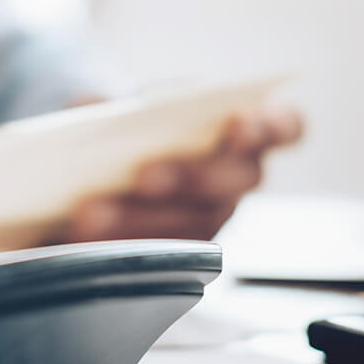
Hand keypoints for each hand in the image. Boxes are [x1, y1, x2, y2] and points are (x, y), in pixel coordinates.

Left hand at [60, 104, 301, 242]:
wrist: (98, 163)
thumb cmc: (127, 126)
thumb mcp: (120, 105)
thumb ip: (117, 105)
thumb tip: (94, 113)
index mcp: (242, 128)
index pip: (283, 127)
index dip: (270, 127)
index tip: (240, 125)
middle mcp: (236, 177)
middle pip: (236, 182)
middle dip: (192, 177)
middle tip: (145, 176)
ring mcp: (210, 218)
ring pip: (193, 226)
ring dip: (141, 221)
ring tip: (91, 213)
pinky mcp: (177, 253)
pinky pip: (157, 258)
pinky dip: (115, 245)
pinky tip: (80, 237)